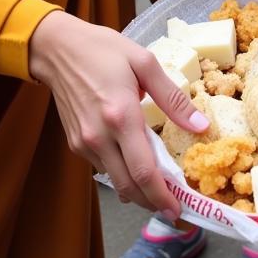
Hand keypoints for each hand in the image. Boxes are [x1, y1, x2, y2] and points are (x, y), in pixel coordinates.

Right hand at [28, 11, 209, 216]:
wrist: (57, 48)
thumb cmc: (102, 49)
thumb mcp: (144, 63)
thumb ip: (173, 98)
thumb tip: (200, 126)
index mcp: (121, 115)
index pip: (143, 170)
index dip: (162, 195)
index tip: (179, 209)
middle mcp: (100, 136)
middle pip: (129, 186)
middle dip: (152, 201)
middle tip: (173, 207)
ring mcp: (84, 142)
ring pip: (115, 180)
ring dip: (137, 189)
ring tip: (158, 186)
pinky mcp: (75, 143)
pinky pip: (102, 167)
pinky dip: (121, 173)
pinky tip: (133, 163)